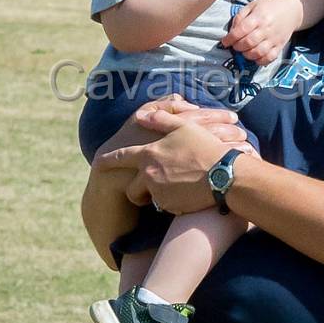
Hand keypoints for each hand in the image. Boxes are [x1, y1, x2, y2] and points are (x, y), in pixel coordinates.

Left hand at [96, 108, 249, 212]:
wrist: (225, 176)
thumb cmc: (207, 148)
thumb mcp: (185, 127)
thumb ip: (160, 120)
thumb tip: (142, 115)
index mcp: (149, 153)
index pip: (121, 158)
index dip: (109, 160)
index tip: (98, 164)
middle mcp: (149, 174)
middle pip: (132, 187)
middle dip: (136, 189)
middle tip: (146, 190)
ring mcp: (159, 192)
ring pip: (150, 197)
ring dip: (157, 195)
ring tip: (176, 188)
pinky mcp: (171, 207)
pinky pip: (166, 205)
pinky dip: (173, 201)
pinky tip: (187, 193)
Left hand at [221, 0, 301, 64]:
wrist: (292, 9)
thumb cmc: (269, 7)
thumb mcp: (252, 5)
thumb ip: (240, 17)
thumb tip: (232, 32)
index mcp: (259, 16)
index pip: (241, 30)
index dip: (230, 38)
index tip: (225, 42)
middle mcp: (267, 29)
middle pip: (248, 42)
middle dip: (237, 47)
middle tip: (235, 46)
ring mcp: (274, 39)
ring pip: (258, 52)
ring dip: (247, 55)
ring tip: (244, 51)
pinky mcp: (280, 46)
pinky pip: (269, 58)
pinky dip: (260, 61)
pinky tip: (255, 56)